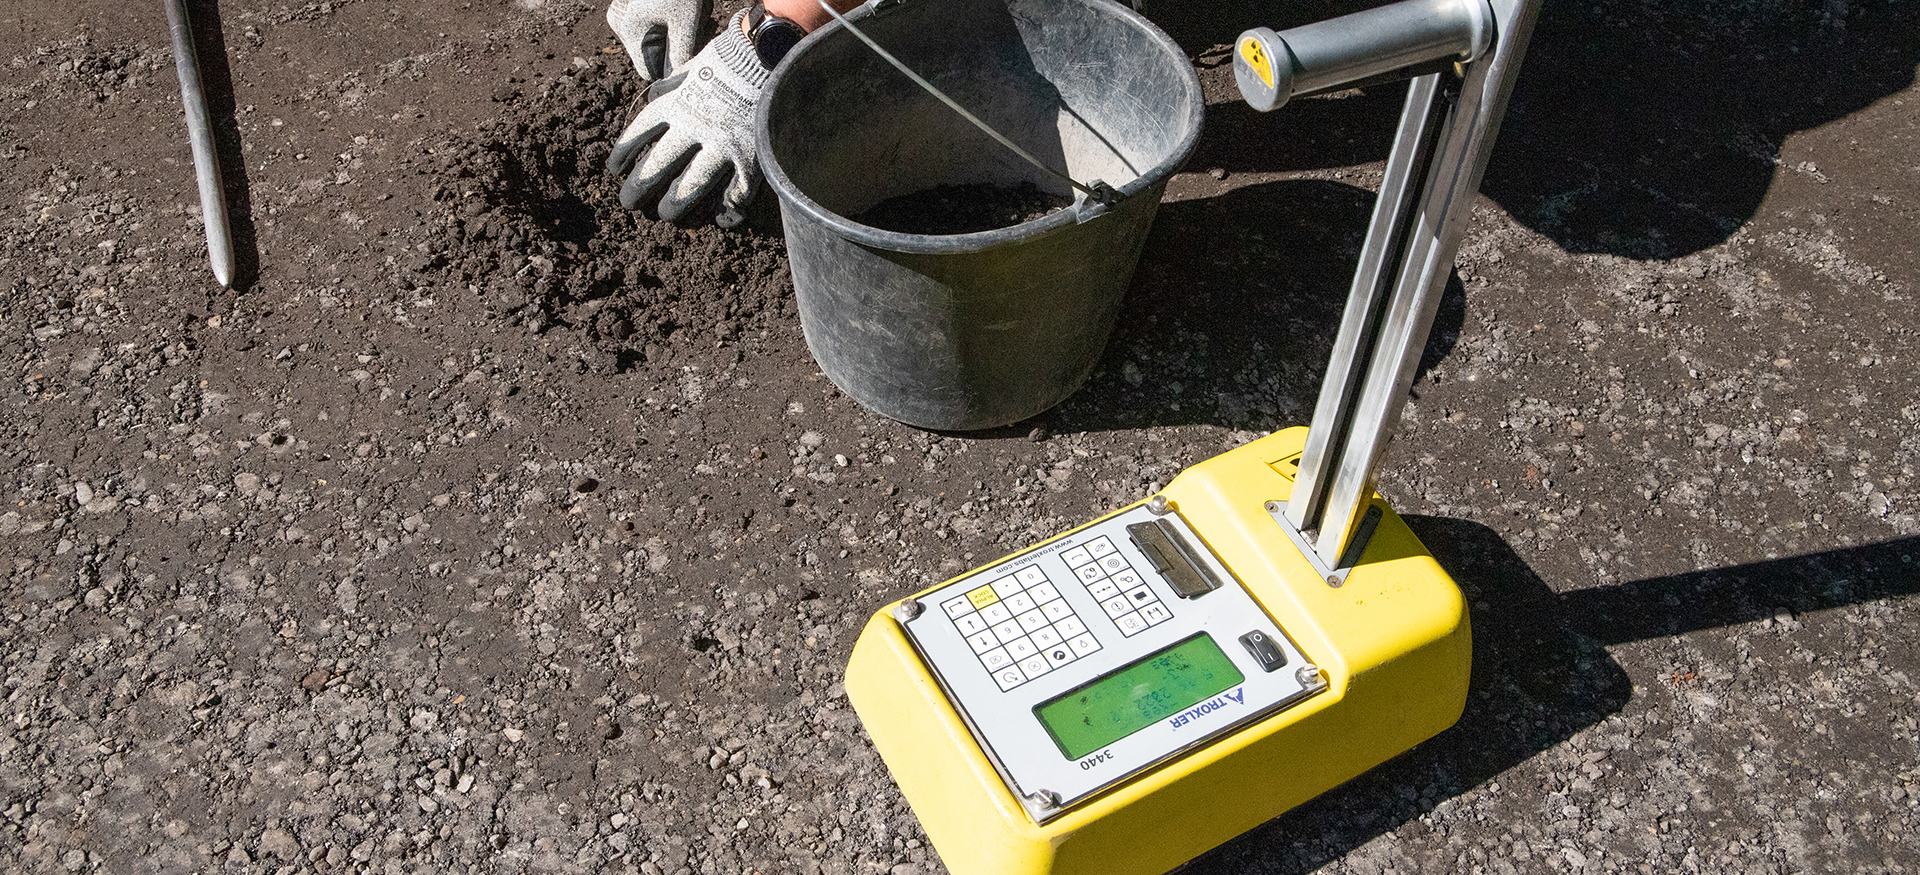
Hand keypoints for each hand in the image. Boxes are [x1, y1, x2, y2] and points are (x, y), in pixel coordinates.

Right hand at [606, 0, 707, 80]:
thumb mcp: (686, 22)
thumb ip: (681, 55)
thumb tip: (678, 82)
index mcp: (631, 31)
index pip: (651, 72)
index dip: (674, 69)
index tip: (695, 55)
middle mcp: (623, 25)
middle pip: (655, 56)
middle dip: (680, 49)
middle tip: (703, 30)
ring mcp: (628, 16)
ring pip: (659, 43)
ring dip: (682, 37)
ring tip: (698, 18)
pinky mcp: (638, 10)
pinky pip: (659, 29)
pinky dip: (676, 26)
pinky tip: (690, 13)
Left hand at [607, 11, 767, 225]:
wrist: (770, 57)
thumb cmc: (730, 59)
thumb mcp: (693, 66)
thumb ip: (672, 84)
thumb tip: (654, 94)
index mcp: (675, 106)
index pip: (639, 135)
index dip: (624, 154)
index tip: (615, 169)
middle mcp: (693, 130)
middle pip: (658, 167)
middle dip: (638, 189)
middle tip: (629, 203)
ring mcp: (723, 148)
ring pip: (692, 187)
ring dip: (675, 206)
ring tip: (667, 215)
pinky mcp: (751, 160)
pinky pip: (736, 195)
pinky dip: (728, 210)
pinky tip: (720, 219)